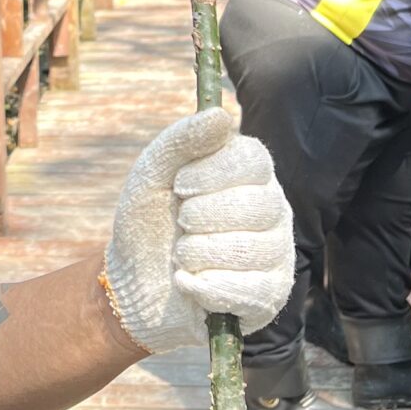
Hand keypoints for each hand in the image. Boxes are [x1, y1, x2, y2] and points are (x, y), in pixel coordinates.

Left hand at [103, 106, 292, 355]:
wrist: (134, 284)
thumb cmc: (148, 221)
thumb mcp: (152, 174)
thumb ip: (182, 140)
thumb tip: (221, 114)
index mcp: (249, 174)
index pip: (254, 160)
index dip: (214, 173)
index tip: (179, 187)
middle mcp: (272, 209)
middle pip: (259, 205)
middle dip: (202, 217)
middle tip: (181, 224)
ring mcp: (276, 252)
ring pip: (254, 249)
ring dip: (200, 254)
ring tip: (182, 256)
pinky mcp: (271, 294)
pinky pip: (253, 290)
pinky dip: (208, 287)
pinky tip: (189, 283)